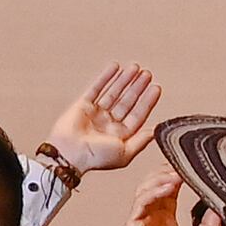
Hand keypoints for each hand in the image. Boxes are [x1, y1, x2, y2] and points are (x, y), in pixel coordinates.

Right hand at [43, 61, 163, 177]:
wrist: (69, 154)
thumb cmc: (94, 158)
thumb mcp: (124, 153)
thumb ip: (141, 141)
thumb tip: (154, 132)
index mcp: (119, 136)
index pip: (138, 114)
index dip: (147, 100)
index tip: (156, 88)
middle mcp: (108, 124)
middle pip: (127, 101)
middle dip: (137, 87)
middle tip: (147, 74)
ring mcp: (95, 114)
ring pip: (113, 93)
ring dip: (124, 80)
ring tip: (134, 67)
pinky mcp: (82, 106)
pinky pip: (96, 88)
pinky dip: (106, 77)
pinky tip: (115, 68)